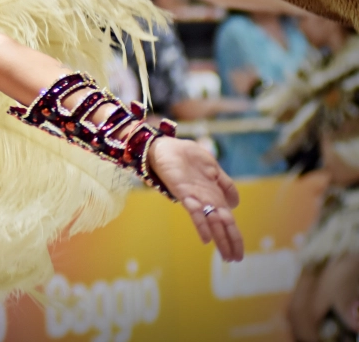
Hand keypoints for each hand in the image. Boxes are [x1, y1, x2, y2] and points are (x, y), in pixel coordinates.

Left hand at [148, 136, 243, 261]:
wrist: (166, 145)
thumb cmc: (187, 156)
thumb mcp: (212, 168)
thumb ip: (224, 184)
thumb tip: (235, 205)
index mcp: (214, 195)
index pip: (228, 220)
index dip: (234, 236)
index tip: (239, 254)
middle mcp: (206, 200)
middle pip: (221, 224)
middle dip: (229, 242)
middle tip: (235, 260)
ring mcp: (195, 197)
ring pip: (210, 222)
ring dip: (219, 239)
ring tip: (225, 256)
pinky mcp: (183, 192)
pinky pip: (194, 211)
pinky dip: (201, 225)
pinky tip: (206, 239)